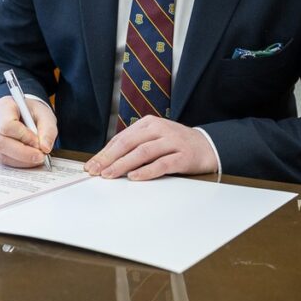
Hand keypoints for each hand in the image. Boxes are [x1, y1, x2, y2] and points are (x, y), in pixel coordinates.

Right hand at [0, 96, 57, 167]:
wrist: (23, 114)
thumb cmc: (32, 113)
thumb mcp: (45, 115)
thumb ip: (48, 130)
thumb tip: (45, 148)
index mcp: (3, 106)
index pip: (7, 125)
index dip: (23, 136)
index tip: (38, 142)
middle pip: (1, 142)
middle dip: (23, 153)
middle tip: (41, 156)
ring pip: (0, 153)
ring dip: (21, 160)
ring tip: (37, 158)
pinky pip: (1, 159)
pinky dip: (17, 162)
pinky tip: (29, 160)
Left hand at [83, 116, 216, 179]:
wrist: (208, 146)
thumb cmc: (176, 144)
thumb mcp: (154, 138)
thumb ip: (134, 145)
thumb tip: (107, 161)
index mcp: (148, 123)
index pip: (121, 138)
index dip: (104, 152)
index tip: (91, 165)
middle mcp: (159, 129)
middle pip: (129, 143)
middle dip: (109, 158)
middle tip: (95, 171)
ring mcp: (172, 141)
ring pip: (142, 152)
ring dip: (123, 164)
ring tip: (110, 174)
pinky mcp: (183, 156)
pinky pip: (162, 164)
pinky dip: (146, 171)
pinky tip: (134, 177)